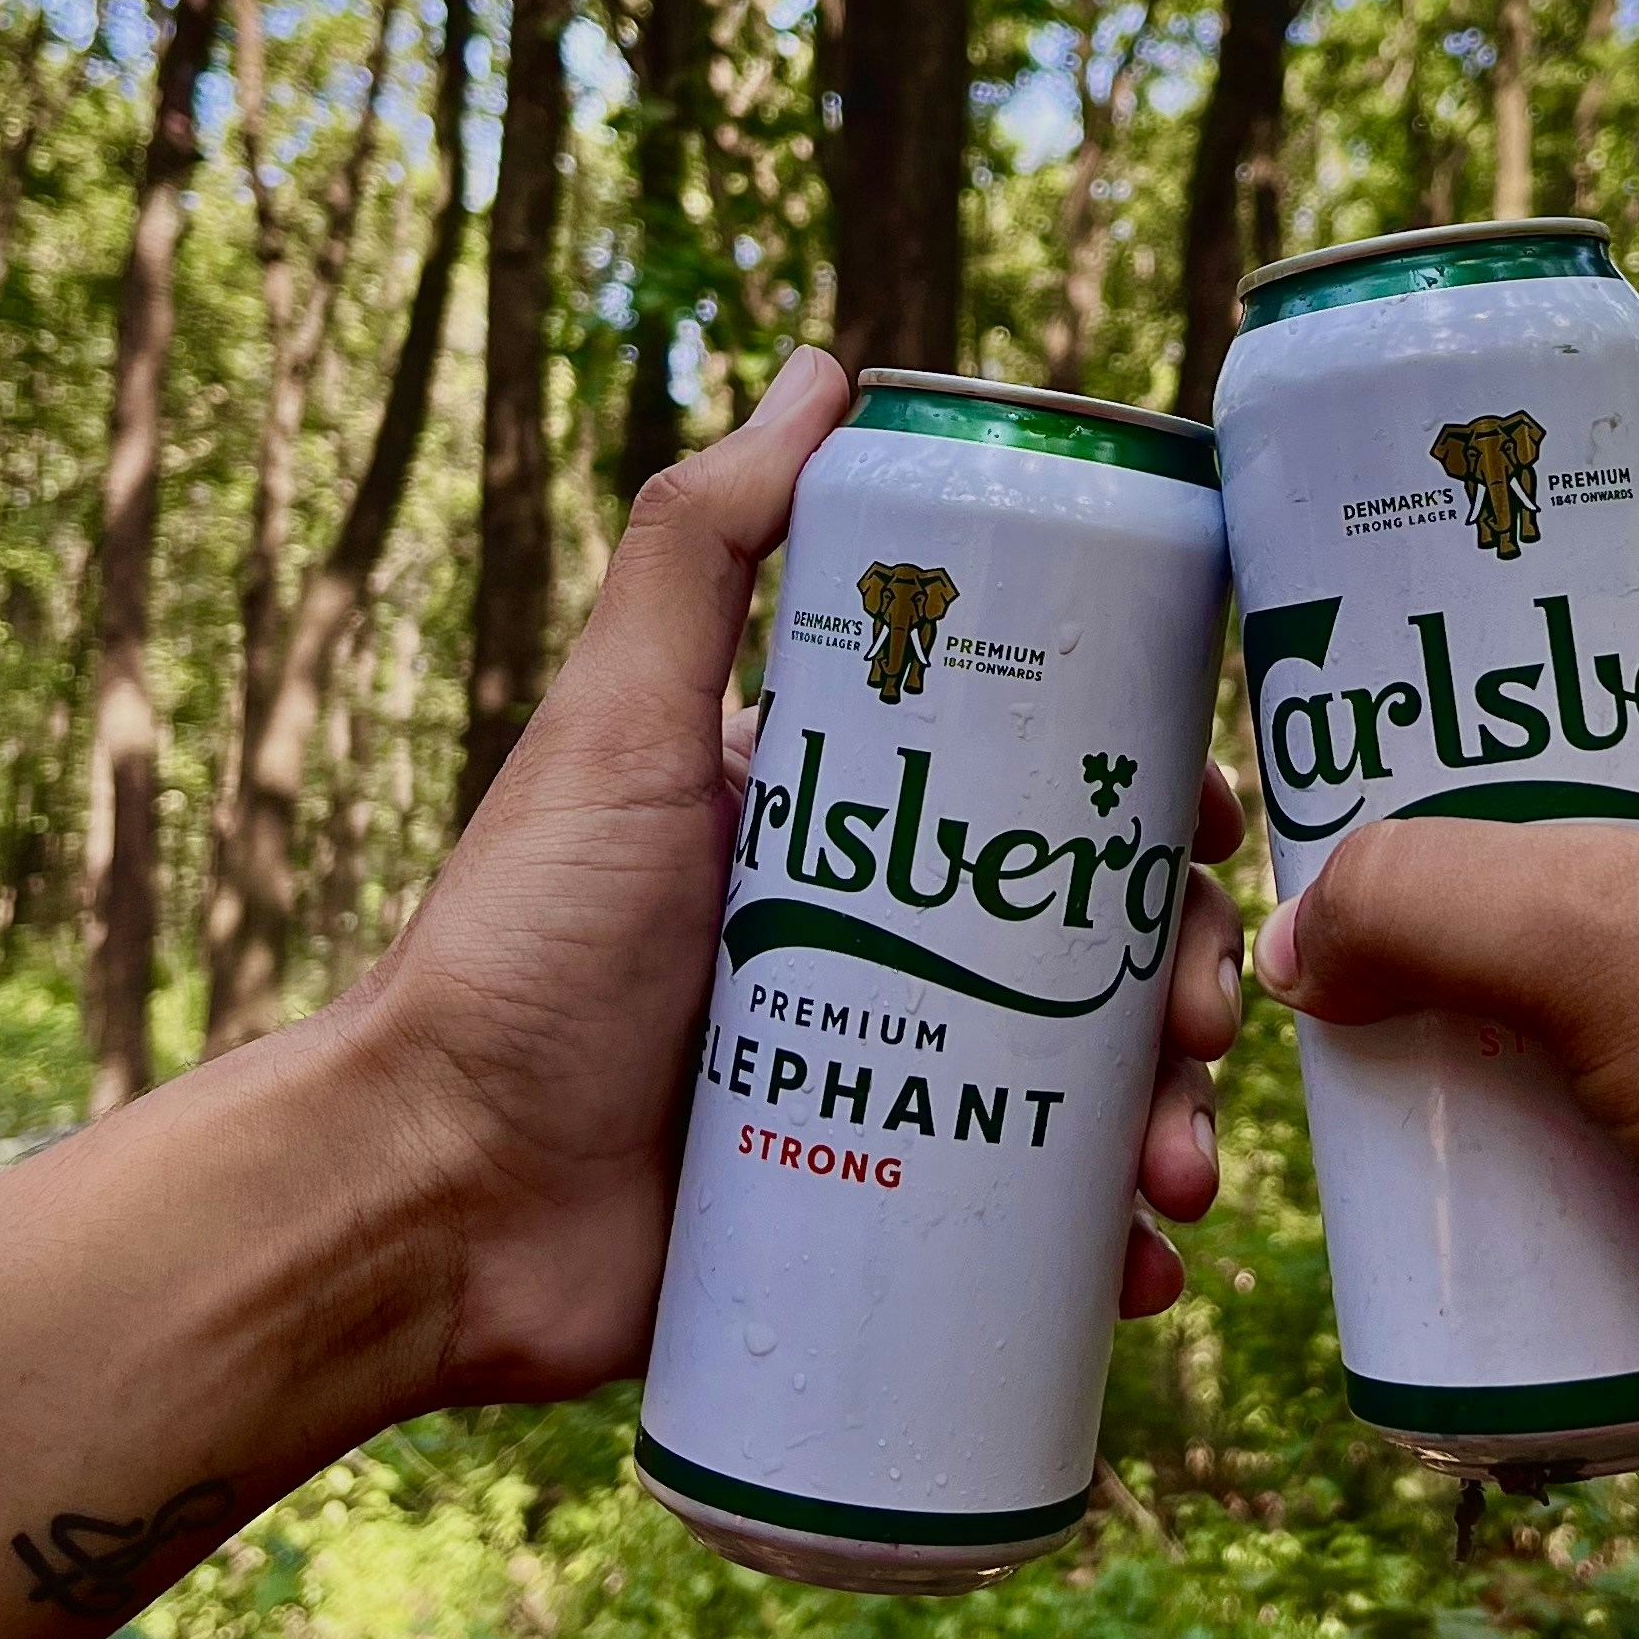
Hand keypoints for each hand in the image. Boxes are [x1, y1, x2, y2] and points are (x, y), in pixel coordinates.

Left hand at [368, 346, 1245, 1405]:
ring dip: (1168, 1123)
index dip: (1148, 806)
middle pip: (1091, 945)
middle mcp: (875, 950)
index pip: (1043, 789)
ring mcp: (882, 1093)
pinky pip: (1026, 1237)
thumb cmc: (517, 949)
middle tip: (1197, 1023)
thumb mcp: (618, 727)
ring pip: (1083, 1093)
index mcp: (840, 829)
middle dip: (1179, 979)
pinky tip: (1145, 1267)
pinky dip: (1105, 1247)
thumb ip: (702, 549)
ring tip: (1175, 1175)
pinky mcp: (868, 1223)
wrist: (433, 1199)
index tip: (1206, 827)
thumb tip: (825, 372)